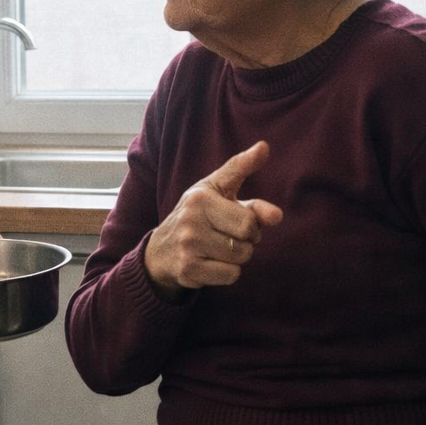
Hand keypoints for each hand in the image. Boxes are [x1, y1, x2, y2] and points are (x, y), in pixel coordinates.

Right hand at [143, 140, 282, 298]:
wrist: (161, 250)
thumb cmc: (198, 214)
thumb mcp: (217, 188)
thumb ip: (242, 170)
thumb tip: (264, 147)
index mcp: (201, 197)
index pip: (248, 221)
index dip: (252, 225)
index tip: (241, 221)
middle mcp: (191, 221)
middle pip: (246, 243)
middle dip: (247, 242)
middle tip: (230, 236)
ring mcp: (187, 247)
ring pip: (240, 261)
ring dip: (237, 258)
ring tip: (219, 249)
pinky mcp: (188, 270)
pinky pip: (230, 277)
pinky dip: (228, 273)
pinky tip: (212, 264)